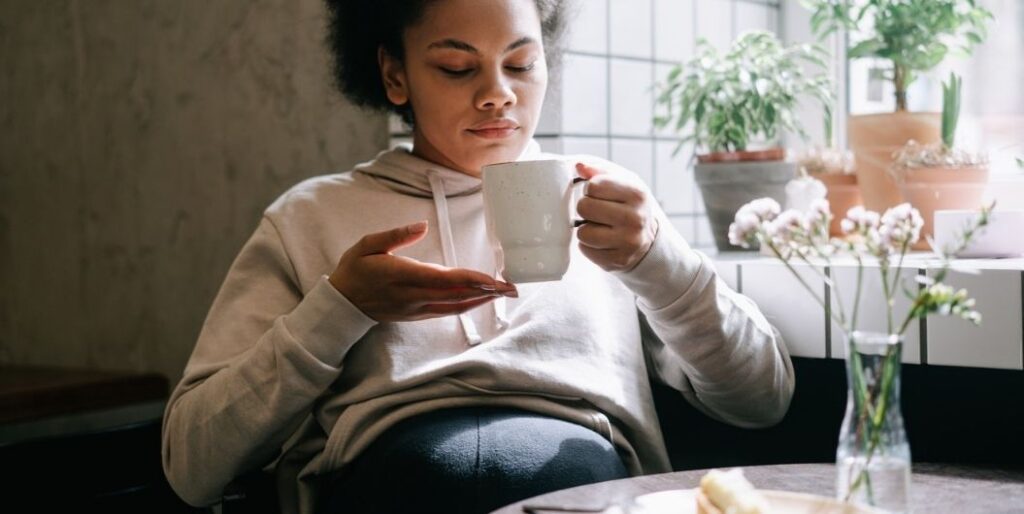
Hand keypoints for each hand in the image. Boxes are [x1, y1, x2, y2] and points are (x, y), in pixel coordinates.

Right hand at [328, 221, 516, 321]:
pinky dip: (467, 305)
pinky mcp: (417, 314)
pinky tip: (480, 299)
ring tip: (503, 293)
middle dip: (486, 291)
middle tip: (512, 287)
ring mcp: (417, 308)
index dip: (470, 279)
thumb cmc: (355, 270)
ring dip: (482, 300)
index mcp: (403, 276)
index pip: (444, 279)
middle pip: (457, 295)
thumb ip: (395, 235)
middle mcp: (413, 296)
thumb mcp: (367, 245)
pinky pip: (447, 311)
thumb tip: (421, 225)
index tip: (492, 278)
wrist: (342, 304)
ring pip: (455, 306)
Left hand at [575, 162, 658, 271]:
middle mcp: (635, 219)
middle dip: (586, 208)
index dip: (591, 189)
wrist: (649, 242)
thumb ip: (599, 172)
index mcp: (637, 194)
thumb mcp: (623, 183)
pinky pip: (585, 249)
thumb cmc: (630, 207)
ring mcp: (627, 243)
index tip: (600, 195)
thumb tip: (578, 166)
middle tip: (598, 212)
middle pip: (584, 207)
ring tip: (600, 227)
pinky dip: (589, 245)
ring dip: (586, 229)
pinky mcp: (617, 261)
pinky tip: (603, 242)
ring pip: (583, 232)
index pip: (593, 185)